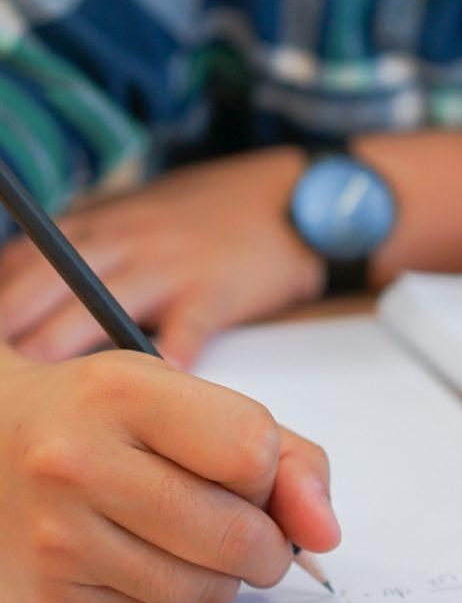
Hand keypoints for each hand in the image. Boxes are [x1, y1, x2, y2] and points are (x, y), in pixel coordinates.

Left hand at [0, 148, 323, 367]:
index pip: (16, 267)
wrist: (291, 198)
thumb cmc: (205, 220)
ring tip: (37, 404)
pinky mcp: (215, 289)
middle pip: (40, 293)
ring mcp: (167, 265)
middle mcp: (120, 242)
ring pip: (96, 310)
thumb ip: (80, 254)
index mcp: (93, 226)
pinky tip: (146, 393)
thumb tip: (20, 303)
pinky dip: (166, 362)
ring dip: (59, 358)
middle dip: (6, 344)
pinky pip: (185, 329)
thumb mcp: (132, 218)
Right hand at [0, 346, 340, 602]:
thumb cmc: (108, 416)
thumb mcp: (191, 400)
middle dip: (268, 544)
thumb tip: (326, 533)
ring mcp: (55, 536)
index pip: (253, 452)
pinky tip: (146, 558)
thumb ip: (284, 454)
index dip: (269, 473)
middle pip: (237, 535)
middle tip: (253, 531)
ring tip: (197, 539)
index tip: (249, 471)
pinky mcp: (46, 597)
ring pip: (205, 590)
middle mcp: (79, 462)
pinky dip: (173, 598)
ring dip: (226, 577)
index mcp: (125, 394)